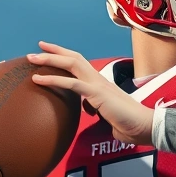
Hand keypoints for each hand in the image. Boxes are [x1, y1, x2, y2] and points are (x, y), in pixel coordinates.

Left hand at [27, 41, 153, 144]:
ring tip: (31, 59)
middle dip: (54, 52)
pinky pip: (71, 83)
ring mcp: (98, 84)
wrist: (144, 126)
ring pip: (71, 64)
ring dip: (49, 59)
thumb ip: (95, 109)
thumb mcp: (106, 114)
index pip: (80, 64)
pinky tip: (37, 79)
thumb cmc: (128, 124)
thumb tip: (87, 110)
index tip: (48, 53)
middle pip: (74, 58)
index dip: (65, 57)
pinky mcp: (96, 93)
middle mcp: (98, 79)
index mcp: (100, 83)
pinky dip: (52, 79)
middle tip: (35, 50)